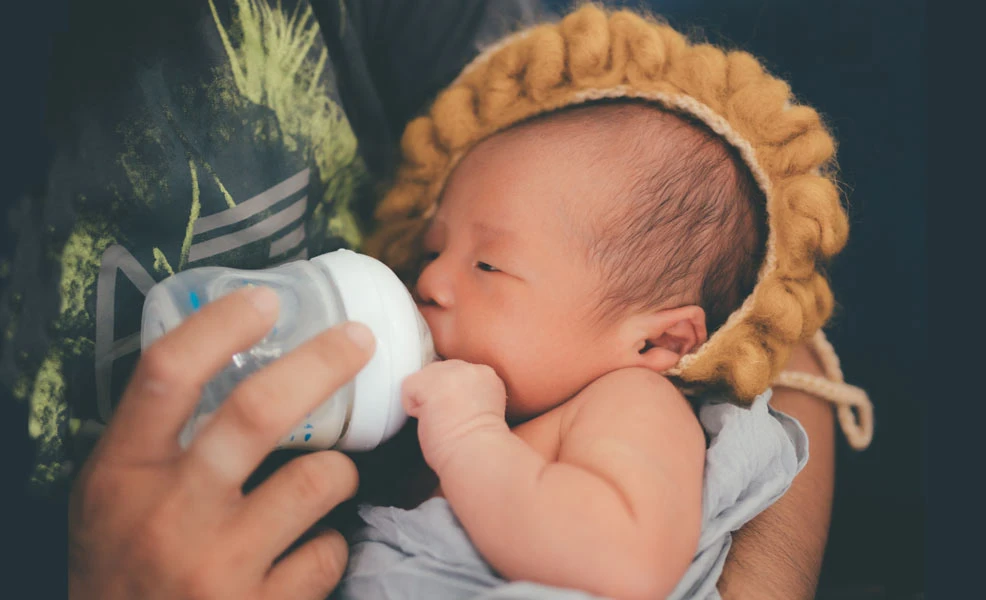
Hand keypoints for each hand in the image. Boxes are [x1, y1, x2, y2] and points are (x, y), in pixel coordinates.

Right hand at [68, 286, 375, 599]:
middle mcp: (168, 514)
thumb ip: (156, 435)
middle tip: (358, 339)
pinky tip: (308, 548)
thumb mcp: (113, 493)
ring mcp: (217, 565)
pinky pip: (330, 551)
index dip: (222, 324)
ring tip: (328, 478)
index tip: (266, 297)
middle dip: (323, 362)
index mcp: (124, 473)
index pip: (167, 373)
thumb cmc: (123, 561)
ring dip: (340, 470)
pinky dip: (331, 542)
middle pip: (259, 411)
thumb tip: (224, 354)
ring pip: (319, 480)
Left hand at [401, 359, 507, 472]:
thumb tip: (446, 396)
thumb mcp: (483, 409)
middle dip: (438, 393)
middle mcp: (469, 368)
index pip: (458, 375)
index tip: (459, 415)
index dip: (453, 397)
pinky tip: (429, 420)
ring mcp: (448, 370)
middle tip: (449, 419)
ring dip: (426, 399)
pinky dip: (412, 407)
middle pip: (440, 371)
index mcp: (487, 376)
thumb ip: (469, 394)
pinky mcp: (427, 380)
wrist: (475, 454)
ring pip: (424, 378)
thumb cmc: (478, 446)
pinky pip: (408, 388)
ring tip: (441, 420)